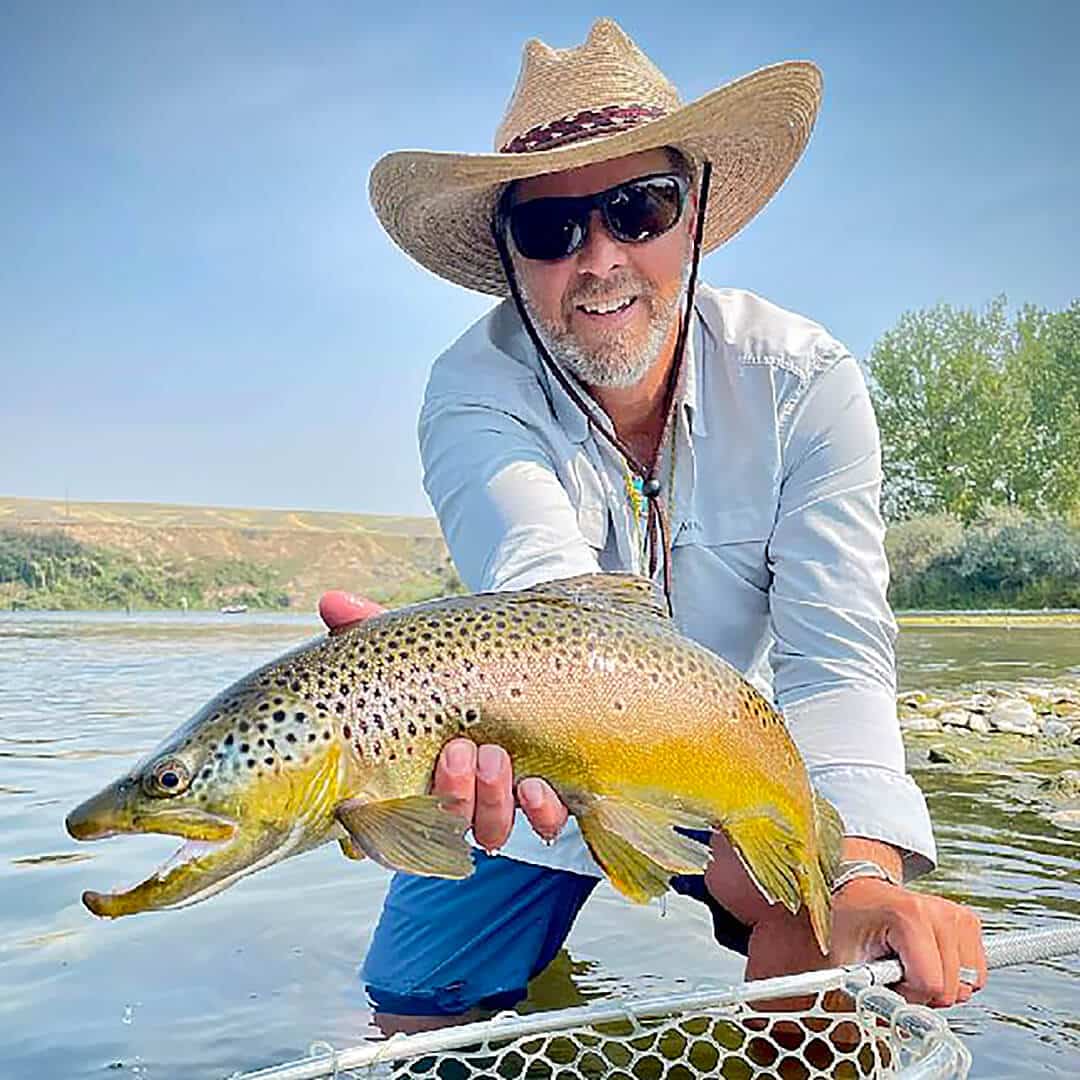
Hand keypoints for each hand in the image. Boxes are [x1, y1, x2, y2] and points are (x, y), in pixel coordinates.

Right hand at [318, 590, 568, 848]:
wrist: (515, 653)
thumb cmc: (449, 659)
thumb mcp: (411, 642)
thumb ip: (367, 626)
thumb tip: (330, 601)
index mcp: (408, 773)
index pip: (382, 822)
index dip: (378, 826)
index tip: (373, 799)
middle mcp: (451, 798)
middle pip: (445, 825)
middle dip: (451, 793)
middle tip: (458, 751)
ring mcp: (498, 801)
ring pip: (490, 829)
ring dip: (491, 802)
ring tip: (495, 758)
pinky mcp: (544, 798)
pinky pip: (544, 822)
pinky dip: (540, 812)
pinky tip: (535, 786)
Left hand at [743, 878, 985, 1007]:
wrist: (856, 889)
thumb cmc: (845, 922)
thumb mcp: (842, 958)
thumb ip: (858, 994)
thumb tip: (864, 1031)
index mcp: (908, 916)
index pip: (930, 985)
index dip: (907, 994)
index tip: (885, 979)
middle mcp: (938, 911)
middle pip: (952, 988)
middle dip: (923, 992)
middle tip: (895, 972)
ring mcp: (955, 914)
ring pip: (969, 983)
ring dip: (940, 984)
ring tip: (908, 963)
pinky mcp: (966, 920)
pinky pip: (976, 971)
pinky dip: (953, 975)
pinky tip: (926, 959)